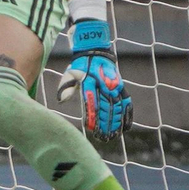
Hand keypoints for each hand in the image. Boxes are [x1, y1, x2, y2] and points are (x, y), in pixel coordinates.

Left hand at [57, 19, 131, 140]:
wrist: (96, 52)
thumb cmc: (80, 66)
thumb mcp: (70, 73)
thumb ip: (66, 87)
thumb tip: (60, 100)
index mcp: (90, 82)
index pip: (92, 102)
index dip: (92, 116)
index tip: (90, 128)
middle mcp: (104, 85)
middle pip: (106, 108)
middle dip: (105, 124)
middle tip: (102, 137)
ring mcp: (115, 86)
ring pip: (117, 108)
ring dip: (115, 123)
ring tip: (112, 136)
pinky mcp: (121, 87)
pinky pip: (127, 103)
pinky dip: (127, 115)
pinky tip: (126, 127)